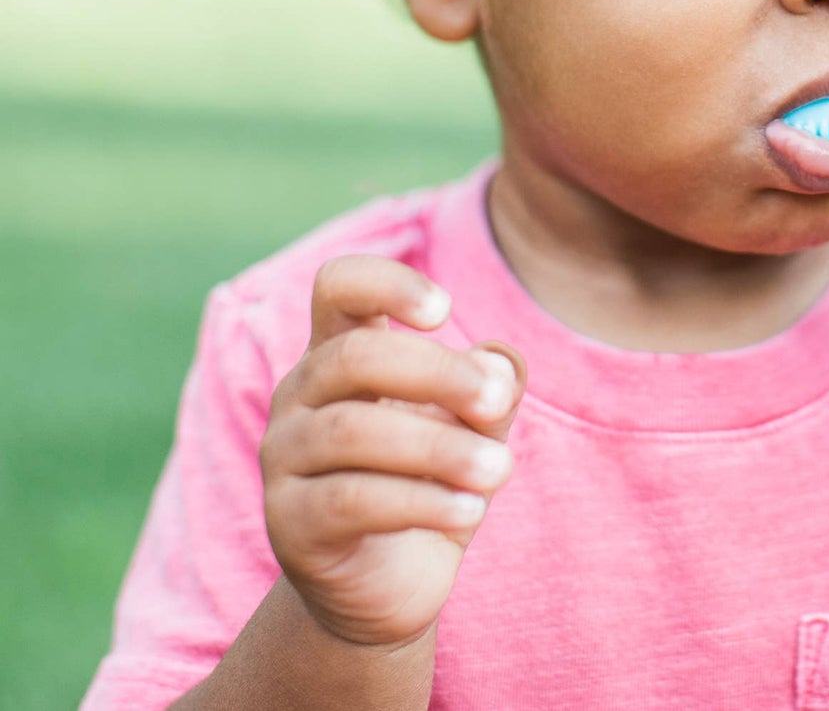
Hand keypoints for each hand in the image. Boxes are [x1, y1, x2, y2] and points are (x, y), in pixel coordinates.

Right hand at [260, 254, 525, 648]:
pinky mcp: (289, 524)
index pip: (338, 286)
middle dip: (437, 373)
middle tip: (496, 403)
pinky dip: (422, 501)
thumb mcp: (474, 428)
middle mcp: (300, 396)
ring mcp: (285, 459)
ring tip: (501, 470)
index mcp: (340, 353)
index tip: (445, 311)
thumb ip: (492, 388)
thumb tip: (501, 366)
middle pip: (353, 356)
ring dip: (440, 448)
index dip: (388, 284)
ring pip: (354, 431)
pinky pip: (351, 500)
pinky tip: (472, 510)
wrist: (389, 586)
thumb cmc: (432, 480)